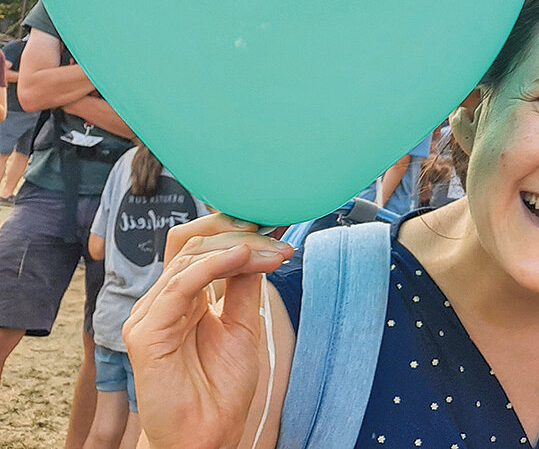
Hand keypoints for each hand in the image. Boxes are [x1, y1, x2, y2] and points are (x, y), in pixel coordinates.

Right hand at [123, 214, 292, 448]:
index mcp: (185, 297)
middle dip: (236, 231)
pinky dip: (214, 266)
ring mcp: (151, 314)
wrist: (207, 435)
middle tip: (276, 235)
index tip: (276, 227)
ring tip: (272, 252)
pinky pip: (179, 285)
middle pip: (190, 242)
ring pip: (188, 258)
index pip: (200, 246)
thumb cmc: (220, 389)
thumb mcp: (243, 327)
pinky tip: (242, 258)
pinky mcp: (146, 332)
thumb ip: (244, 289)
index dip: (234, 230)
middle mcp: (164, 300)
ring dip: (237, 248)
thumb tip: (259, 250)